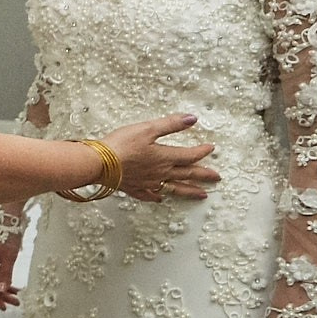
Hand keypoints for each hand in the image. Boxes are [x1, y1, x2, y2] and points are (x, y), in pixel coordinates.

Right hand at [0, 235, 21, 309]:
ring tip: (17, 296)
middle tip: (16, 303)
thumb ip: (5, 274)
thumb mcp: (9, 256)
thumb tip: (2, 290)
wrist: (6, 218)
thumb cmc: (7, 234)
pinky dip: (5, 281)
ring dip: (5, 289)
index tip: (4, 307)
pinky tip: (13, 285)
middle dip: (2, 296)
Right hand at [100, 114, 219, 201]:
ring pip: (175, 188)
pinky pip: (151, 195)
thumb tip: (192, 119)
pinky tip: (161, 198)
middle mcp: (161, 173)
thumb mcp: (147, 129)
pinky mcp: (135, 189)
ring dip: (190, 191)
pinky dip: (158, 196)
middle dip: (203, 175)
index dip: (202, 151)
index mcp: (165, 157)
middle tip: (216, 178)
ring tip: (202, 194)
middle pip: (187, 174)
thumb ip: (171, 124)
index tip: (211, 148)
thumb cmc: (121, 144)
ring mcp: (149, 183)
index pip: (190, 155)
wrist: (100, 164)